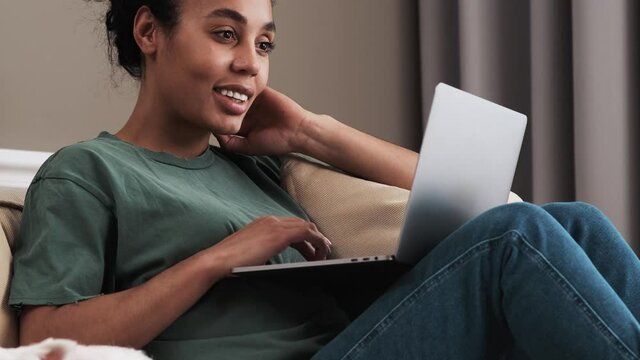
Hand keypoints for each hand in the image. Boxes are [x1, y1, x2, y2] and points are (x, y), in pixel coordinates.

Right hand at [208, 216, 331, 272]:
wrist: (218, 261)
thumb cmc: (230, 262)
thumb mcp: (252, 252)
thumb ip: (264, 250)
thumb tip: (274, 257)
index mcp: (263, 223)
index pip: (290, 225)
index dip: (304, 236)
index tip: (311, 248)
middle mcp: (270, 220)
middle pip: (301, 224)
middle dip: (314, 237)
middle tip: (322, 251)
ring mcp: (274, 225)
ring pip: (306, 227)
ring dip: (318, 240)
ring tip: (323, 255)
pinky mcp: (279, 234)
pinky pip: (306, 232)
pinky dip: (316, 241)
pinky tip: (319, 253)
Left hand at [214, 87, 313, 155]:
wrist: (297, 131)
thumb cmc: (275, 142)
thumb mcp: (248, 147)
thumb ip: (230, 143)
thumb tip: (214, 132)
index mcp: (241, 124)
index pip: (222, 117)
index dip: (212, 114)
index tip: (201, 111)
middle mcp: (246, 111)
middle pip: (225, 102)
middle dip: (216, 99)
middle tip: (204, 95)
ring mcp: (253, 100)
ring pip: (235, 91)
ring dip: (227, 88)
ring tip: (216, 86)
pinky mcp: (262, 91)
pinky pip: (248, 83)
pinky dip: (241, 82)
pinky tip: (232, 82)